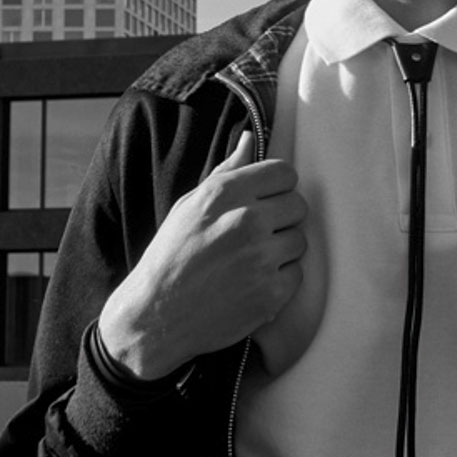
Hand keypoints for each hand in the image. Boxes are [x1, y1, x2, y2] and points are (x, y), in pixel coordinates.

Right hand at [99, 132, 307, 379]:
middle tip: (257, 234)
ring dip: (282, 250)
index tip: (266, 200)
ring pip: (300, 240)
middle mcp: (246, 220)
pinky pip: (296, 274)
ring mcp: (261, 258)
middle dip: (282, 218)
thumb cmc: (170, 257)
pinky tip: (252, 283)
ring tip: (251, 260)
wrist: (156, 316)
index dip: (277, 187)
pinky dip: (280, 280)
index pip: (284, 172)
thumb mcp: (189, 206)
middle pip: (298, 205)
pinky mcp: (271, 293)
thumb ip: (226, 173)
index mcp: (225, 194)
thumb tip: (251, 140)